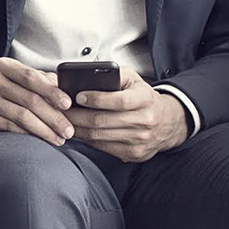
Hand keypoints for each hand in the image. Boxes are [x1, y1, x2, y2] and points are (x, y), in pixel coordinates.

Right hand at [0, 57, 74, 143]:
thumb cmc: (4, 92)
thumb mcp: (20, 81)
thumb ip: (42, 81)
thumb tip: (68, 88)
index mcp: (4, 66)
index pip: (31, 77)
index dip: (51, 91)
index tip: (68, 104)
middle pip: (29, 99)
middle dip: (53, 117)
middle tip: (68, 130)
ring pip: (21, 116)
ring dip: (44, 130)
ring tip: (58, 139)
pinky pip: (8, 127)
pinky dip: (28, 135)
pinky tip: (40, 141)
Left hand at [67, 70, 188, 162]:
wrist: (167, 123)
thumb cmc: (144, 99)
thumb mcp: (135, 80)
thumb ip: (115, 75)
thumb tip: (89, 76)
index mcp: (145, 99)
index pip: (118, 100)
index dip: (95, 99)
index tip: (78, 96)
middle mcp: (145, 120)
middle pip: (102, 121)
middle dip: (77, 116)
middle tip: (62, 110)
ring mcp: (139, 139)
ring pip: (99, 136)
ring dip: (77, 129)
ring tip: (65, 121)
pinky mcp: (134, 153)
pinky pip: (103, 147)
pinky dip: (87, 139)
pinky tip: (78, 131)